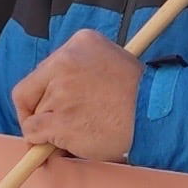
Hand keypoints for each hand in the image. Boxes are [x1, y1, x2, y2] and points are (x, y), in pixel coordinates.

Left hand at [8, 30, 144, 161]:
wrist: (155, 115)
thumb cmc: (139, 94)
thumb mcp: (112, 60)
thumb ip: (81, 68)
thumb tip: (53, 91)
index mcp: (79, 42)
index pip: (44, 67)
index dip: (43, 91)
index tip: (49, 104)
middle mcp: (65, 61)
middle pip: (33, 90)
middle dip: (41, 110)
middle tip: (53, 125)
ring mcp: (61, 91)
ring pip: (34, 113)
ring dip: (48, 129)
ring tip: (73, 135)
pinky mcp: (60, 120)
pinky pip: (34, 132)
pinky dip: (39, 143)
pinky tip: (56, 146)